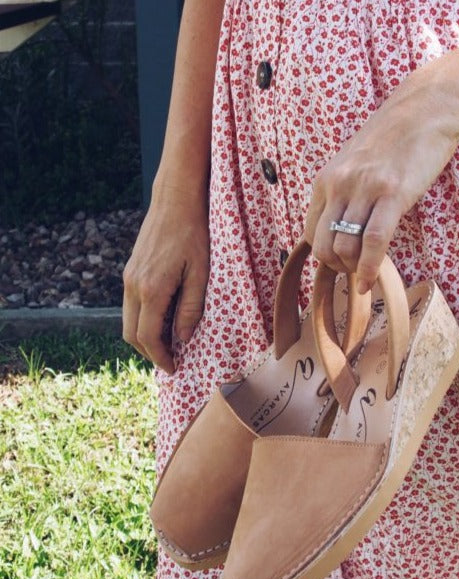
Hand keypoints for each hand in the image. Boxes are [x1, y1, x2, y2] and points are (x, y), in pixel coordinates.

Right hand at [122, 183, 209, 373]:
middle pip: (131, 334)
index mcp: (151, 290)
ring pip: (128, 321)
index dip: (161, 357)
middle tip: (172, 361)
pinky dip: (143, 321)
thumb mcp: (201, 274)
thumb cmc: (195, 235)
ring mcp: (129, 278)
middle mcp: (133, 286)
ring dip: (145, 338)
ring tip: (169, 345)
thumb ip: (190, 308)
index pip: (148, 337)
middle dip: (150, 353)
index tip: (174, 369)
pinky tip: (163, 321)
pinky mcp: (131, 271)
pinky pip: (131, 306)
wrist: (175, 201)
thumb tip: (184, 338)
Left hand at [304, 65, 458, 292]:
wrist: (426, 108)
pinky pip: (373, 242)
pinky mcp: (391, 194)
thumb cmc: (394, 138)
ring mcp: (364, 189)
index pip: (310, 232)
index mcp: (326, 179)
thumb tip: (341, 227)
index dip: (324, 256)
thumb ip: (343, 193)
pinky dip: (370, 270)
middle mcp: (338, 185)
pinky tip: (371, 282)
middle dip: (337, 268)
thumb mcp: (354, 164)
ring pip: (345, 248)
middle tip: (355, 272)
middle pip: (322, 246)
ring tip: (367, 273)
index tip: (342, 263)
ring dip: (355, 270)